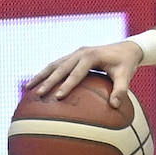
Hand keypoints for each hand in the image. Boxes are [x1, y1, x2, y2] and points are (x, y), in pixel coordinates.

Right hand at [26, 40, 144, 108]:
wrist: (126, 48)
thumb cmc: (126, 64)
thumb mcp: (127, 75)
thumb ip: (121, 90)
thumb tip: (116, 106)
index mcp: (91, 56)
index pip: (77, 72)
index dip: (67, 84)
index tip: (59, 96)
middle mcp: (80, 52)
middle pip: (60, 68)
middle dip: (48, 81)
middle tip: (39, 94)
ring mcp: (75, 53)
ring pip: (54, 65)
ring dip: (41, 76)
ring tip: (28, 89)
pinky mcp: (73, 56)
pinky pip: (57, 65)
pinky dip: (46, 73)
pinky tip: (38, 84)